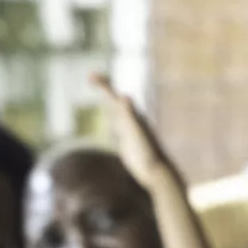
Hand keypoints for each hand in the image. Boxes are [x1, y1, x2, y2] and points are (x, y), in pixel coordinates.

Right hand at [89, 72, 170, 187]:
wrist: (156, 171)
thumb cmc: (146, 153)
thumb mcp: (136, 132)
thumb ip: (130, 115)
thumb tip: (124, 96)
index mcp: (132, 115)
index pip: (115, 95)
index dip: (103, 84)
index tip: (91, 76)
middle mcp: (132, 119)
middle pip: (115, 98)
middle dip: (104, 87)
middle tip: (91, 77)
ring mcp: (130, 130)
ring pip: (118, 111)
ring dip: (109, 101)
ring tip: (102, 91)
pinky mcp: (128, 141)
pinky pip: (118, 125)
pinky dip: (113, 119)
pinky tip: (112, 119)